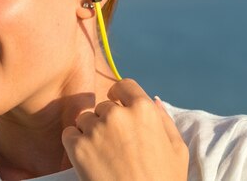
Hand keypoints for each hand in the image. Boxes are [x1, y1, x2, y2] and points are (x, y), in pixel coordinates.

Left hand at [62, 79, 188, 180]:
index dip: (120, 96)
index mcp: (144, 110)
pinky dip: (75, 144)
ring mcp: (95, 130)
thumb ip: (164, 121)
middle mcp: (117, 115)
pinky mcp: (78, 147)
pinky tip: (89, 159)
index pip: (124, 86)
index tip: (117, 105)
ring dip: (90, 132)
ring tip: (104, 155)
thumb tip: (154, 100)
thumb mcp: (177, 150)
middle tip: (116, 146)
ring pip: (85, 119)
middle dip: (107, 121)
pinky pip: (69, 134)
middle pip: (103, 106)